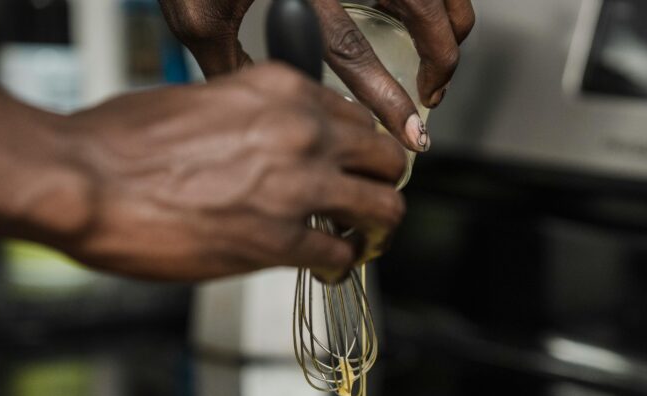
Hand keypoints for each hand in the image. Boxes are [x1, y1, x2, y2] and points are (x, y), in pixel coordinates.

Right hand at [60, 63, 405, 280]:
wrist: (83, 180)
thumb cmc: (121, 143)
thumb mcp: (201, 101)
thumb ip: (251, 119)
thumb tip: (269, 145)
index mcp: (280, 90)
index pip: (355, 116)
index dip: (358, 148)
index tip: (354, 165)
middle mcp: (300, 131)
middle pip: (384, 158)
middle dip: (381, 184)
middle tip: (368, 204)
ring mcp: (295, 187)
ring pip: (382, 209)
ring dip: (375, 229)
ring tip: (361, 241)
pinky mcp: (278, 240)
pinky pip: (339, 254)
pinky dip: (340, 264)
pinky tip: (327, 266)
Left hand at [159, 0, 475, 151]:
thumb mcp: (198, 10)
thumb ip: (227, 60)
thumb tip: (261, 103)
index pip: (355, 51)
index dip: (388, 99)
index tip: (410, 133)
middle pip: (427, 11)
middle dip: (441, 61)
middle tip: (431, 94)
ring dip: (448, 23)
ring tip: (435, 56)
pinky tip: (417, 12)